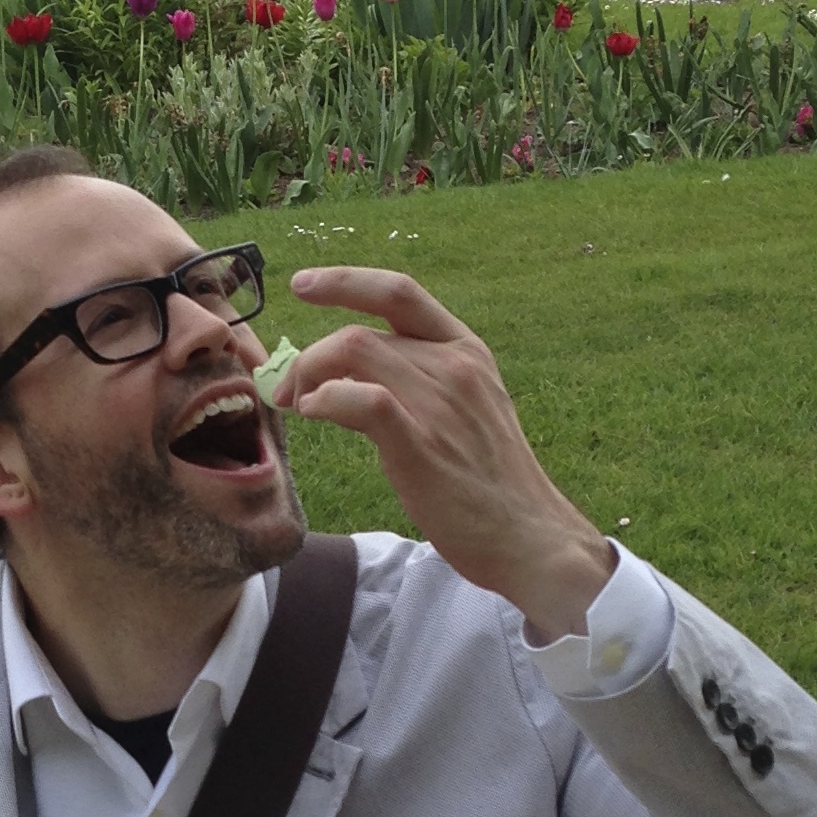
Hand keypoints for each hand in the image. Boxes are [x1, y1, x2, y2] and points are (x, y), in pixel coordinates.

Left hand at [278, 268, 616, 642]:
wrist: (529, 535)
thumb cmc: (491, 482)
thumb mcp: (467, 410)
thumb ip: (421, 382)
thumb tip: (349, 376)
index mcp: (467, 350)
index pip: (399, 292)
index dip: (344, 280)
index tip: (303, 285)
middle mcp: (455, 365)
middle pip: (360, 330)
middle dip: (310, 355)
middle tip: (286, 389)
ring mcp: (439, 401)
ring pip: (352, 352)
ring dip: (308, 376)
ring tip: (298, 405)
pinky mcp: (420, 442)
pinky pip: (357, 398)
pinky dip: (324, 400)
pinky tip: (316, 414)